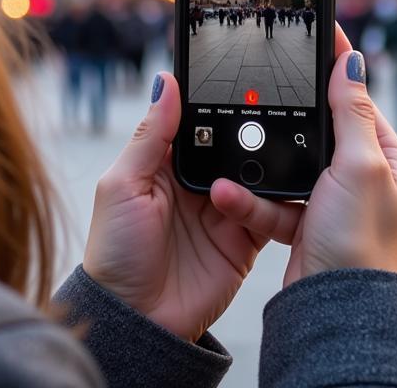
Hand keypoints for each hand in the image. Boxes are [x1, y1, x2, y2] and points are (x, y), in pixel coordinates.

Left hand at [83, 72, 299, 341]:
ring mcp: (222, 208)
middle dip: (247, 128)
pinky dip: (278, 199)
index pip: (195, 119)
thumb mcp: (122, 185)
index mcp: (164, 162)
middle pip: (230, 141)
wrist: (138, 323)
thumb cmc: (114, 254)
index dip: (211, 98)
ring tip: (269, 151)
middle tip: (269, 105)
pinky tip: (282, 186)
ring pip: (255, 171)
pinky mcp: (245, 237)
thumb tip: (165, 82)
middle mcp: (196, 180)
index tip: (235, 74)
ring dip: (262, 163)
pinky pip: (270, 210)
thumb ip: (149, 135)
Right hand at [211, 25, 396, 287]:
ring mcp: (330, 201)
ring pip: (284, 164)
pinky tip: (228, 196)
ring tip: (229, 161)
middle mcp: (360, 176)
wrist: (336, 313)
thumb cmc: (361, 242)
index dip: (333, 64)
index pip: (355, 96)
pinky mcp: (302, 225)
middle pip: (314, 127)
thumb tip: (353, 61)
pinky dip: (249, 200)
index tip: (314, 30)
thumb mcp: (359, 166)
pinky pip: (269, 200)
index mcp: (384, 155)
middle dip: (281, 120)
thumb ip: (351, 111)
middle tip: (252, 94)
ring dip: (255, 166)